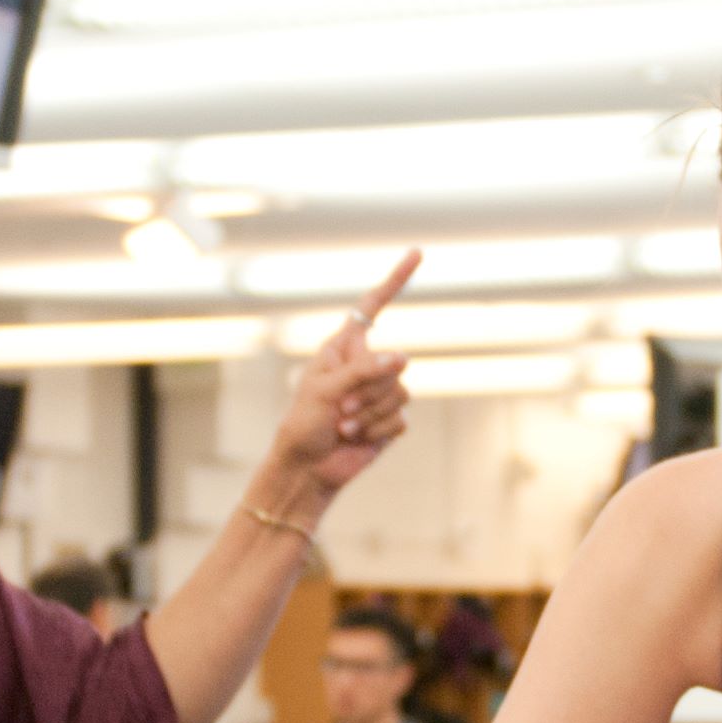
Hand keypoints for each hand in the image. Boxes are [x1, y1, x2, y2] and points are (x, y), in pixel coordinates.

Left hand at [267, 251, 417, 495]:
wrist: (308, 468)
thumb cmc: (304, 424)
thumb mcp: (326, 389)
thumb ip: (364, 370)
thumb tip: (403, 358)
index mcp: (343, 348)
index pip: (372, 307)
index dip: (395, 280)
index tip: (417, 254)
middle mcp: (365, 366)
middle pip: (392, 364)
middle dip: (367, 391)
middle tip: (339, 409)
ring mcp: (379, 393)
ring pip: (399, 393)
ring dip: (369, 414)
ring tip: (343, 425)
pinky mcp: (390, 420)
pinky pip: (400, 418)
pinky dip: (376, 431)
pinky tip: (356, 439)